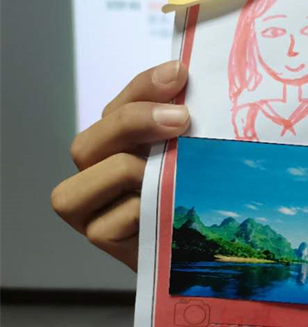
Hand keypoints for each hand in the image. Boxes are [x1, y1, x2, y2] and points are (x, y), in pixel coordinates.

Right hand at [51, 61, 189, 270]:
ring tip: (173, 172)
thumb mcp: (191, 154)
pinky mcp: (100, 236)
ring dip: (136, 167)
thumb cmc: (195, 197)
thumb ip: (184, 124)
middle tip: (182, 119)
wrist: (199, 252)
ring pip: (95, 172)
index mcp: (115, 143)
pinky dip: (140, 210)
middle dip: (135, 120)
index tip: (180, 74)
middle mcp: (95, 170)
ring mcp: (91, 206)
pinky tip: (167, 210)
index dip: (145, 85)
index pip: (118, 105)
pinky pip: (111, 218)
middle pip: (90, 139)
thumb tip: (191, 83)